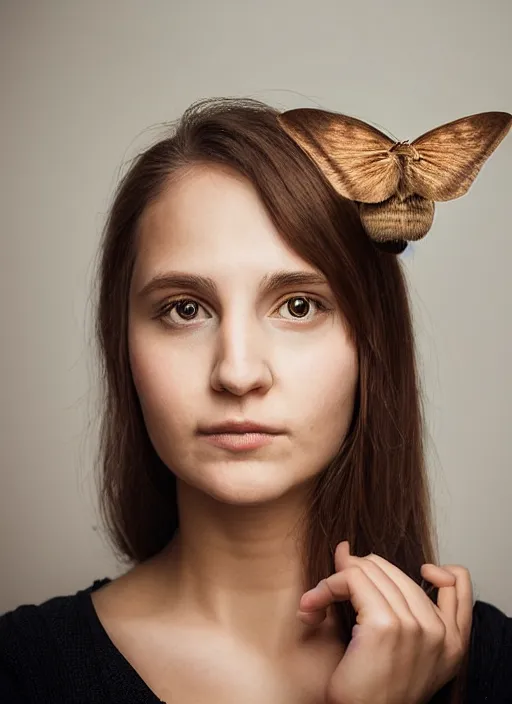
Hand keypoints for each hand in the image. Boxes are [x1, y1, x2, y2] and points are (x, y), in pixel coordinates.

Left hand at [297, 541, 472, 703]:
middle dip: (358, 573)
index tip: (411, 575)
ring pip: (369, 570)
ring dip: (334, 581)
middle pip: (394, 571)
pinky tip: (312, 605)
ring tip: (317, 600)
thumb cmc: (377, 692)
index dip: (437, 570)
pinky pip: (351, 580)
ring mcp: (415, 627)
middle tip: (333, 589)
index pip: (459, 585)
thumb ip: (396, 605)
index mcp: (454, 642)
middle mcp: (440, 633)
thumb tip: (348, 549)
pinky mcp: (384, 625)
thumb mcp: (402, 652)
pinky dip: (326, 587)